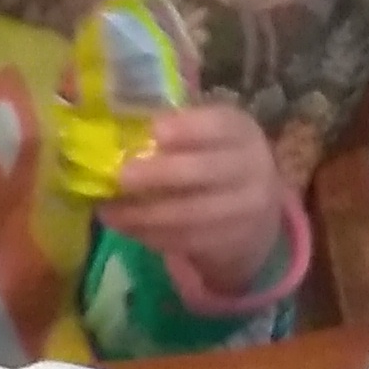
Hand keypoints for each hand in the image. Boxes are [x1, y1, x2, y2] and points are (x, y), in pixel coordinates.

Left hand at [113, 102, 293, 301]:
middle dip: (158, 175)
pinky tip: (128, 228)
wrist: (257, 208)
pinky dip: (152, 236)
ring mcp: (246, 210)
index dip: (187, 128)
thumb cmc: (217, 159)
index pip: (218, 126)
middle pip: (203, 172)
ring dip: (144, 215)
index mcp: (241, 132)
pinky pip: (187, 241)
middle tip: (121, 177)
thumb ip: (176, 130)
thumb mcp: (209, 136)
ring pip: (190, 214)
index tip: (154, 131)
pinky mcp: (233, 242)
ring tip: (110, 212)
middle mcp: (251, 169)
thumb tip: (123, 130)